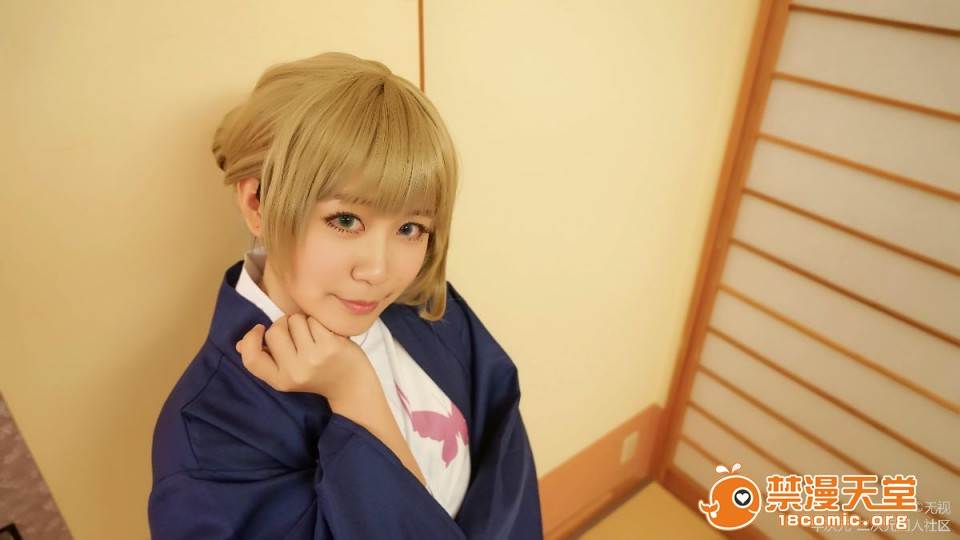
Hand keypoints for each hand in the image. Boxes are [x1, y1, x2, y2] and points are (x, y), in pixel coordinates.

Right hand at [235, 313, 372, 401]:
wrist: (352, 386)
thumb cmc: (318, 374)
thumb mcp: (288, 373)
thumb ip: (265, 359)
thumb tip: (238, 344)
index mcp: (279, 380)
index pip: (251, 358)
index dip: (250, 339)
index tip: (260, 330)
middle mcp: (294, 371)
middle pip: (275, 330)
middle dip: (284, 325)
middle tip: (299, 335)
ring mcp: (313, 358)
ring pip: (295, 320)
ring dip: (303, 321)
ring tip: (314, 336)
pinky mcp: (330, 346)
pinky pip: (313, 319)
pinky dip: (319, 322)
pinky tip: (327, 334)